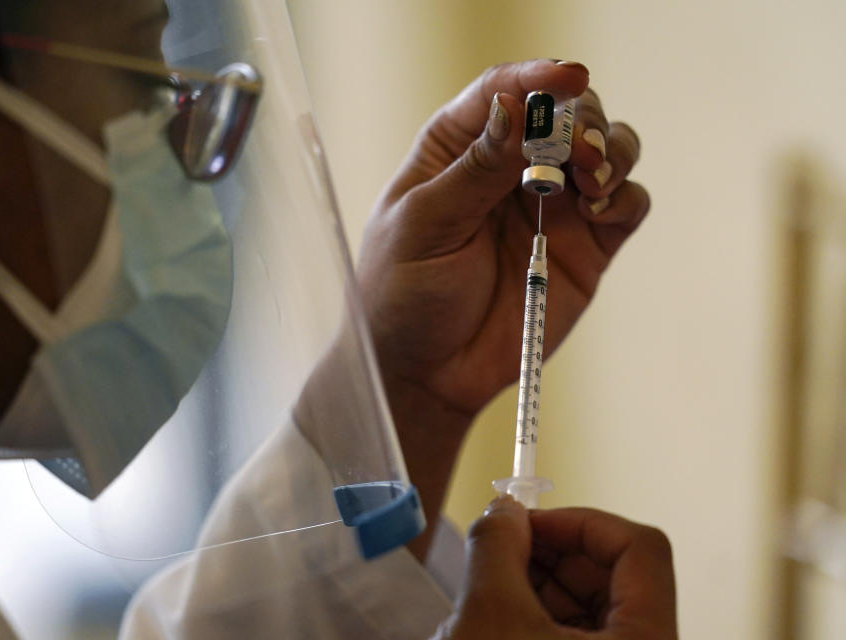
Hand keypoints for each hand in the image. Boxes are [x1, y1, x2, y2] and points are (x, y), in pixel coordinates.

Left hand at [358, 59, 647, 418]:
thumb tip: (514, 106)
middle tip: (579, 153)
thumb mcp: (425, 227)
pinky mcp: (585, 247)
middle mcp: (511, 168)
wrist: (427, 372)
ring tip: (592, 181)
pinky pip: (626, 205)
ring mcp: (553, 207)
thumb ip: (473, 170)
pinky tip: (600, 210)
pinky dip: (626, 196)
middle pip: (566, 113)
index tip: (568, 78)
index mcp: (459, 150)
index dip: (538, 77)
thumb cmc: (405, 294)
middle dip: (581, 121)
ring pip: (606, 150)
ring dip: (611, 151)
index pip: (503, 92)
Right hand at [435, 497, 677, 639]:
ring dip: (534, 584)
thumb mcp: (490, 614)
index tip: (531, 520)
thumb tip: (504, 509)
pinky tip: (493, 620)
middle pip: (611, 574)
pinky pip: (571, 632)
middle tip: (501, 546)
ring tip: (486, 592)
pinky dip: (532, 615)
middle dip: (549, 553)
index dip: (582, 521)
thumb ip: (498, 546)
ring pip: (588, 605)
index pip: (641, 548)